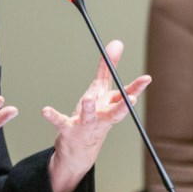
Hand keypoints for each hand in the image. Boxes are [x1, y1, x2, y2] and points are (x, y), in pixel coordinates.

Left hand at [42, 40, 150, 191]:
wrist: (80, 149)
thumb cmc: (94, 115)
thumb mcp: (102, 91)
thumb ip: (108, 67)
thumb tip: (117, 42)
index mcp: (110, 107)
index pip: (126, 96)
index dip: (137, 87)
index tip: (147, 79)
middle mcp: (102, 117)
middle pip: (115, 112)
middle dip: (123, 106)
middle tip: (131, 98)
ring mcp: (86, 124)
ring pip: (89, 115)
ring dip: (89, 107)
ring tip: (88, 99)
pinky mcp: (68, 129)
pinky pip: (60, 121)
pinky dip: (53, 116)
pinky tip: (45, 110)